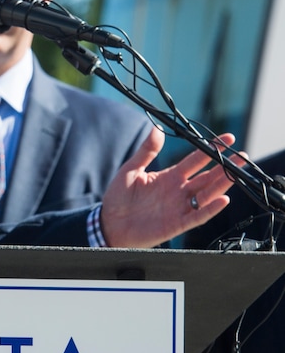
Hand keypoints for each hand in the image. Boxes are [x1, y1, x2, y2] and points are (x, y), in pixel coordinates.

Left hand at [100, 126, 242, 247]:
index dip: (211, 150)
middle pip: (207, 177)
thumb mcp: (130, 170)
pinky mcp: (177, 224)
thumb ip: (146, 152)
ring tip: (238, 172)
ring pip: (207, 194)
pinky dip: (211, 208)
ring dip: (223, 184)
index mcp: (169, 176)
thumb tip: (156, 129)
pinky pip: (198, 216)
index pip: (195, 160)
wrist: (109, 224)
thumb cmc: (118, 197)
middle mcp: (179, 190)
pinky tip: (223, 199)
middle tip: (243, 156)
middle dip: (226, 166)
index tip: (228, 139)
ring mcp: (179, 207)